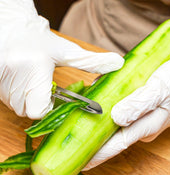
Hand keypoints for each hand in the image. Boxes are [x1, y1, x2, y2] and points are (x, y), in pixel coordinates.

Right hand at [0, 0, 123, 118]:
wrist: (10, 28)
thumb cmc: (39, 41)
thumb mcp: (67, 51)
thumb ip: (91, 61)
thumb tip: (118, 63)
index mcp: (33, 70)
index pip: (38, 110)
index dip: (48, 108)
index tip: (52, 97)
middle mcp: (14, 79)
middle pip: (28, 111)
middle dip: (39, 103)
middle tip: (43, 87)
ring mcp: (2, 84)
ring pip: (18, 107)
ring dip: (28, 99)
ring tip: (32, 81)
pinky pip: (8, 100)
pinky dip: (17, 95)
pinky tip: (22, 81)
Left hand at [84, 51, 169, 169]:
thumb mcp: (161, 88)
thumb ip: (139, 104)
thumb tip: (116, 118)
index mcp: (146, 126)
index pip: (116, 145)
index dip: (97, 155)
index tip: (80, 163)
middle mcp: (140, 126)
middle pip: (112, 136)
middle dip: (92, 141)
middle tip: (71, 143)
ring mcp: (141, 118)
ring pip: (114, 122)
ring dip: (97, 122)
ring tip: (77, 121)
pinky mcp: (140, 108)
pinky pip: (120, 109)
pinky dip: (107, 105)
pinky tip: (96, 97)